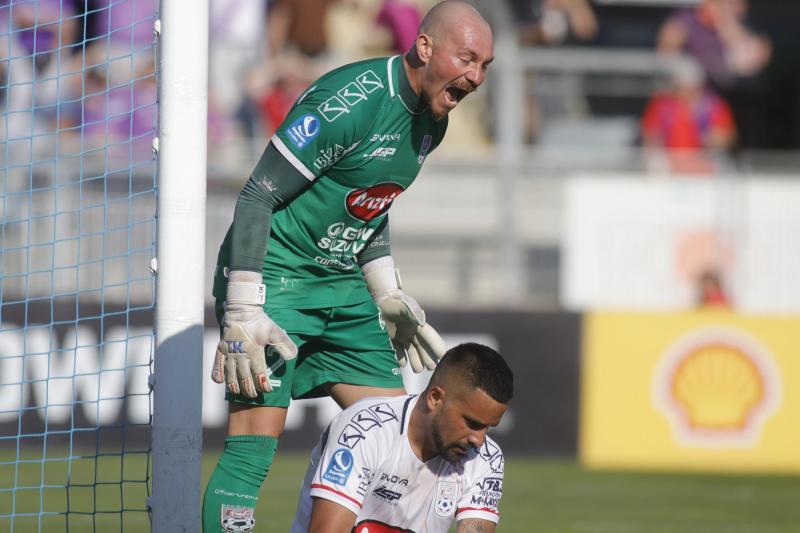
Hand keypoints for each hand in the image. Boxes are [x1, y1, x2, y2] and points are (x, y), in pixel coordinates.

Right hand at [211, 271, 297, 396]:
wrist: (242, 310)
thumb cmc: (260, 322)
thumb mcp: (274, 332)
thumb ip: (283, 345)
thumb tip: (293, 357)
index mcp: (254, 350)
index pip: (259, 372)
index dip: (263, 383)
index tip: (267, 390)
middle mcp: (240, 353)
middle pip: (244, 376)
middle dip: (249, 388)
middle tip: (253, 395)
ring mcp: (229, 351)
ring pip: (230, 373)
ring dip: (234, 385)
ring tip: (238, 393)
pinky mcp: (220, 348)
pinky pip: (217, 363)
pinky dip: (217, 373)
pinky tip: (220, 382)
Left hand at [363, 257, 445, 372]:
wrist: (379, 302)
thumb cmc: (393, 303)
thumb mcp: (404, 307)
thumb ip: (412, 313)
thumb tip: (421, 323)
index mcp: (418, 325)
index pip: (430, 338)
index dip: (436, 346)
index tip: (442, 356)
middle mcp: (412, 333)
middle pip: (423, 348)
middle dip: (428, 358)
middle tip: (432, 368)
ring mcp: (403, 337)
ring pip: (413, 352)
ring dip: (416, 361)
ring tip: (418, 370)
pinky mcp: (393, 340)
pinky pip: (399, 352)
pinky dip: (400, 359)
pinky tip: (402, 364)